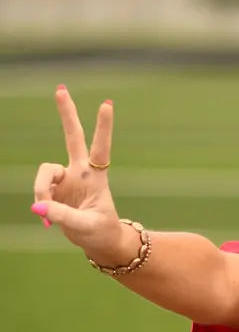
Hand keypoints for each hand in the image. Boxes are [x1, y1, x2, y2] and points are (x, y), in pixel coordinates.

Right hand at [32, 86, 125, 259]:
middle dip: (67, 114)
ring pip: (44, 172)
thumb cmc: (101, 233)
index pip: (100, 149)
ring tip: (46, 215)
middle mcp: (80, 172)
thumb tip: (38, 206)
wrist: (99, 243)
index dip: (103, 127)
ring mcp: (66, 179)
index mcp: (96, 178)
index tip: (107, 104)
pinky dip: (41, 205)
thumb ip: (63, 216)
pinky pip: (39, 191)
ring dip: (41, 190)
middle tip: (60, 88)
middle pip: (73, 137)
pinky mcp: (54, 190)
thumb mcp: (87, 227)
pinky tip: (47, 220)